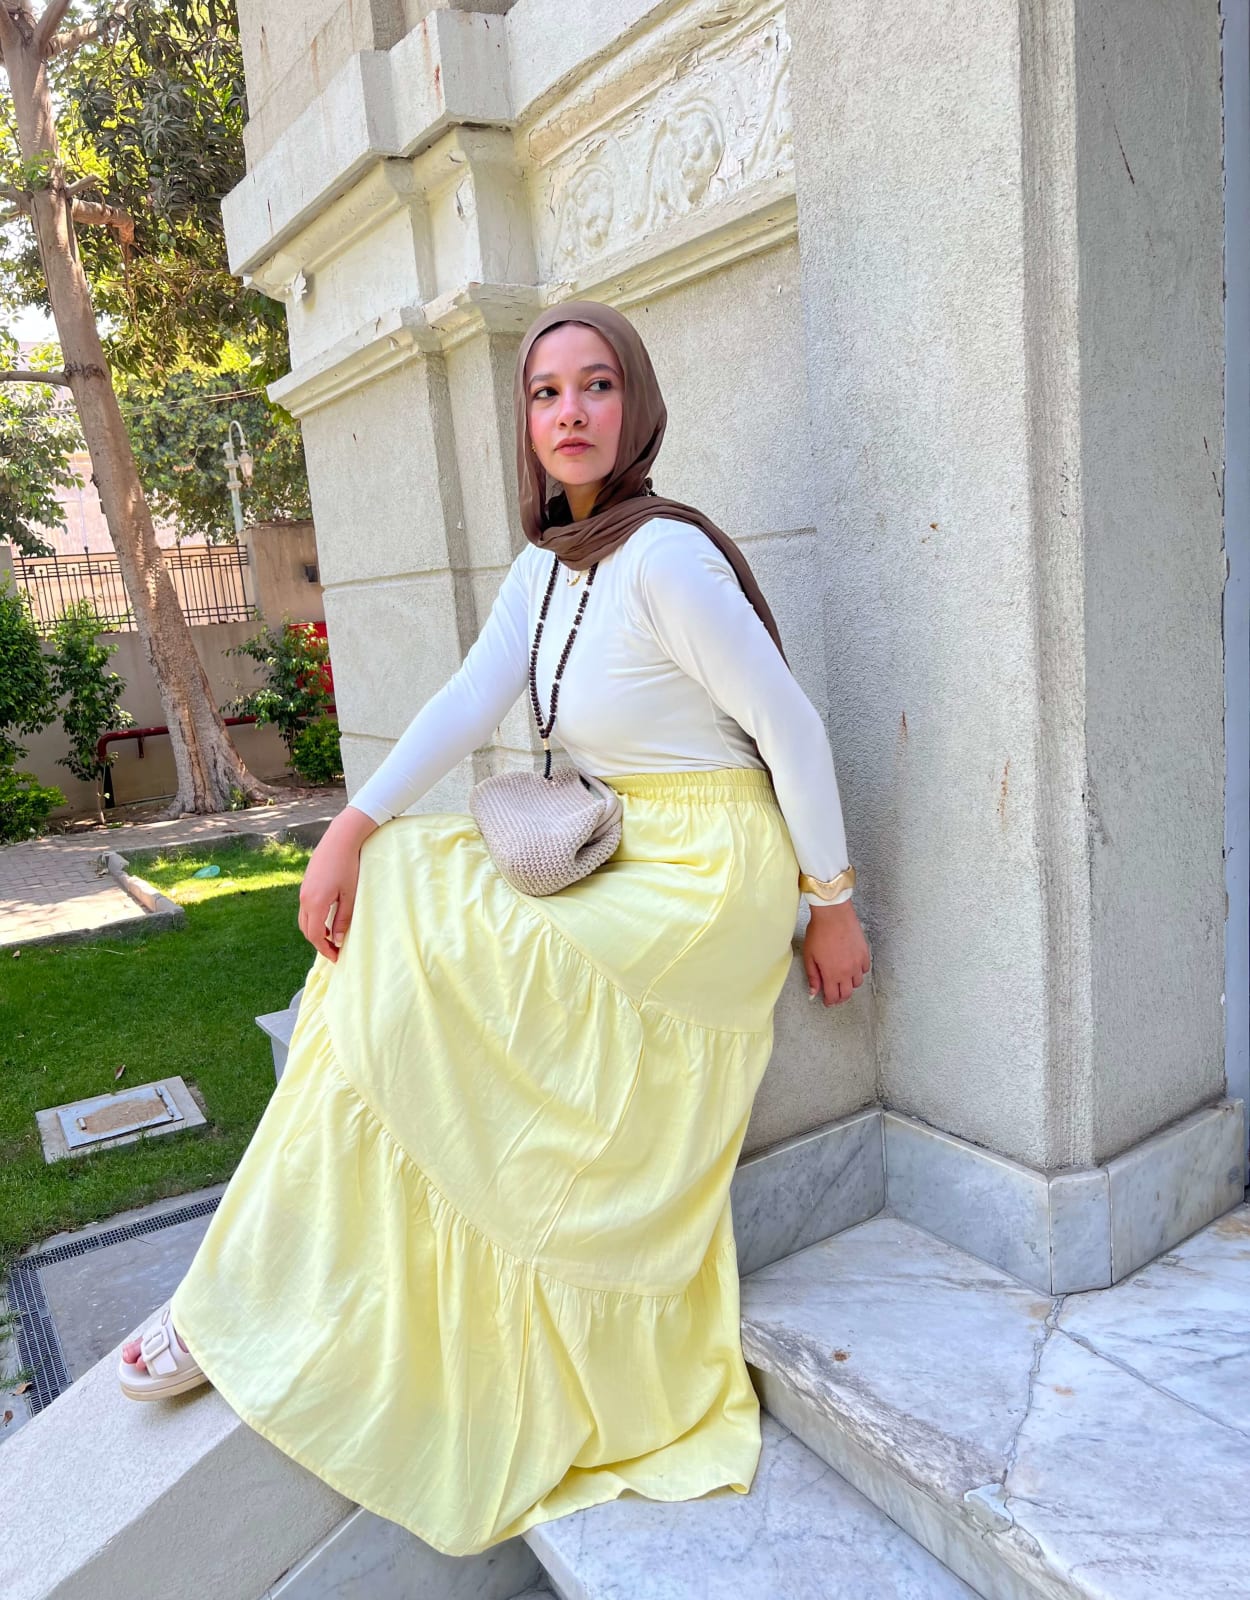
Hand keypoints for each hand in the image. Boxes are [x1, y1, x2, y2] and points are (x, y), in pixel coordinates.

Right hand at [298, 806, 378, 961]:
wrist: (340, 839)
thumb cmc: (349, 866)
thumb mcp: (350, 896)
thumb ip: (342, 920)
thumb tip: (336, 941)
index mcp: (315, 903)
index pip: (314, 935)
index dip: (324, 949)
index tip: (336, 958)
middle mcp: (304, 898)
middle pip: (306, 929)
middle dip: (319, 943)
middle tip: (334, 951)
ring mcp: (303, 890)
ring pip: (304, 919)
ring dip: (315, 931)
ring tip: (331, 937)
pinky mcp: (306, 883)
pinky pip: (306, 908)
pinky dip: (313, 919)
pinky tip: (326, 919)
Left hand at [803, 899, 870, 1006]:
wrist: (833, 914)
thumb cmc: (819, 932)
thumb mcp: (810, 956)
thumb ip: (813, 976)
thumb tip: (813, 992)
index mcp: (832, 974)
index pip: (833, 996)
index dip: (830, 1002)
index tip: (827, 1001)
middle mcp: (847, 972)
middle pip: (847, 993)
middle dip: (840, 997)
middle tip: (835, 995)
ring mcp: (858, 963)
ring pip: (858, 983)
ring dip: (850, 984)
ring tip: (842, 980)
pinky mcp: (864, 953)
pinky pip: (865, 969)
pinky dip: (859, 972)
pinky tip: (852, 967)